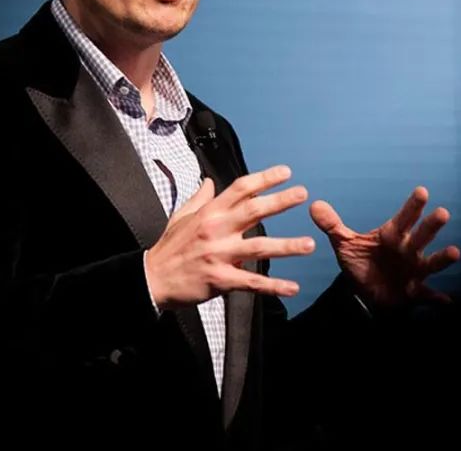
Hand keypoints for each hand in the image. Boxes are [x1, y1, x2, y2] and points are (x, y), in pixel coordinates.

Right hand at [145, 165, 314, 309]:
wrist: (151, 280)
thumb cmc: (168, 248)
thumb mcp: (181, 216)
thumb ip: (200, 198)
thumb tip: (210, 181)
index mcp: (209, 213)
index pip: (240, 189)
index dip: (264, 178)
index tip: (286, 172)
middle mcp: (216, 230)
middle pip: (254, 211)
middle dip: (280, 201)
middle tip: (302, 194)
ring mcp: (219, 255)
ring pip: (259, 247)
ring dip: (287, 246)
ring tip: (310, 244)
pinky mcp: (220, 279)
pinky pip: (252, 283)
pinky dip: (273, 286)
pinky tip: (292, 287)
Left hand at [309, 186, 460, 306]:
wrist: (365, 292)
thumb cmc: (362, 262)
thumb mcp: (345, 244)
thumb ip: (332, 225)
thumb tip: (314, 205)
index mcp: (392, 235)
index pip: (404, 218)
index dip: (412, 206)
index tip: (422, 192)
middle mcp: (407, 250)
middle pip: (421, 235)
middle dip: (431, 226)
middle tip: (442, 213)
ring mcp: (413, 270)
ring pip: (430, 262)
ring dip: (442, 258)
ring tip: (454, 252)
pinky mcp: (413, 292)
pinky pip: (427, 295)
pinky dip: (436, 298)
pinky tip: (447, 301)